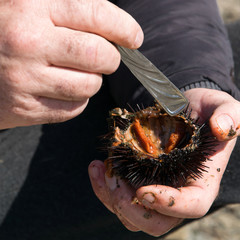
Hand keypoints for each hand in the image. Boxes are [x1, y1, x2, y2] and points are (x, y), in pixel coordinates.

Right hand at [0, 0, 142, 128]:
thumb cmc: (1, 30)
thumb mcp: (27, 5)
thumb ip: (66, 9)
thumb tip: (112, 27)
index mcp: (31, 6)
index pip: (96, 14)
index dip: (123, 27)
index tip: (134, 38)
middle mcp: (29, 43)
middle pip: (100, 56)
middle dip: (111, 59)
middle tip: (105, 58)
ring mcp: (26, 80)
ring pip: (90, 85)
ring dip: (93, 80)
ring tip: (77, 72)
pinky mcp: (25, 109)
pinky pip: (74, 108)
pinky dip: (78, 99)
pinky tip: (63, 89)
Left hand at [88, 88, 238, 235]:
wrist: (185, 110)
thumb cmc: (206, 110)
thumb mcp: (222, 106)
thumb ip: (229, 116)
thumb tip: (220, 128)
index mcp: (200, 180)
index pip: (191, 205)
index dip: (168, 205)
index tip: (144, 192)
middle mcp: (177, 190)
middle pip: (156, 222)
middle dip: (130, 208)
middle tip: (114, 181)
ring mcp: (155, 186)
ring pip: (130, 212)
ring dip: (110, 195)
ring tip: (100, 168)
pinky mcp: (138, 178)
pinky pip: (118, 194)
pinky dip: (103, 184)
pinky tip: (97, 165)